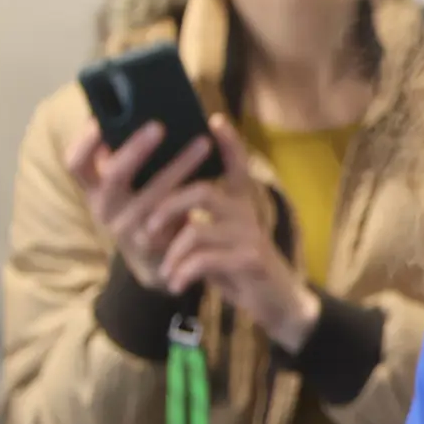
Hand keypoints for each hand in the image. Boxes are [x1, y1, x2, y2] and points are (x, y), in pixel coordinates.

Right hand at [64, 117, 215, 289]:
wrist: (161, 260)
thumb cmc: (148, 208)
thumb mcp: (130, 186)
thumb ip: (128, 159)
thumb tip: (139, 114)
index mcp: (94, 189)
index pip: (75, 164)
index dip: (84, 142)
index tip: (100, 120)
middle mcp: (104, 209)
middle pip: (114, 175)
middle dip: (137, 148)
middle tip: (160, 126)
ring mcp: (127, 228)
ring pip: (153, 194)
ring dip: (180, 165)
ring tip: (204, 143)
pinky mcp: (154, 243)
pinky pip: (175, 213)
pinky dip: (192, 191)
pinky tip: (214, 174)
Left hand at [149, 116, 319, 349]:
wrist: (276, 303)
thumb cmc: (238, 267)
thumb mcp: (220, 239)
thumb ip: (199, 219)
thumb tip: (158, 203)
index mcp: (241, 204)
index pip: (237, 165)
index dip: (229, 143)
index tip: (216, 121)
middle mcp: (247, 213)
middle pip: (202, 191)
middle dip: (167, 207)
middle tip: (148, 229)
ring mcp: (249, 236)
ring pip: (197, 228)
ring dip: (171, 252)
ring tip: (164, 268)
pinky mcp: (249, 260)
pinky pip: (203, 259)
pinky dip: (182, 272)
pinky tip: (176, 283)